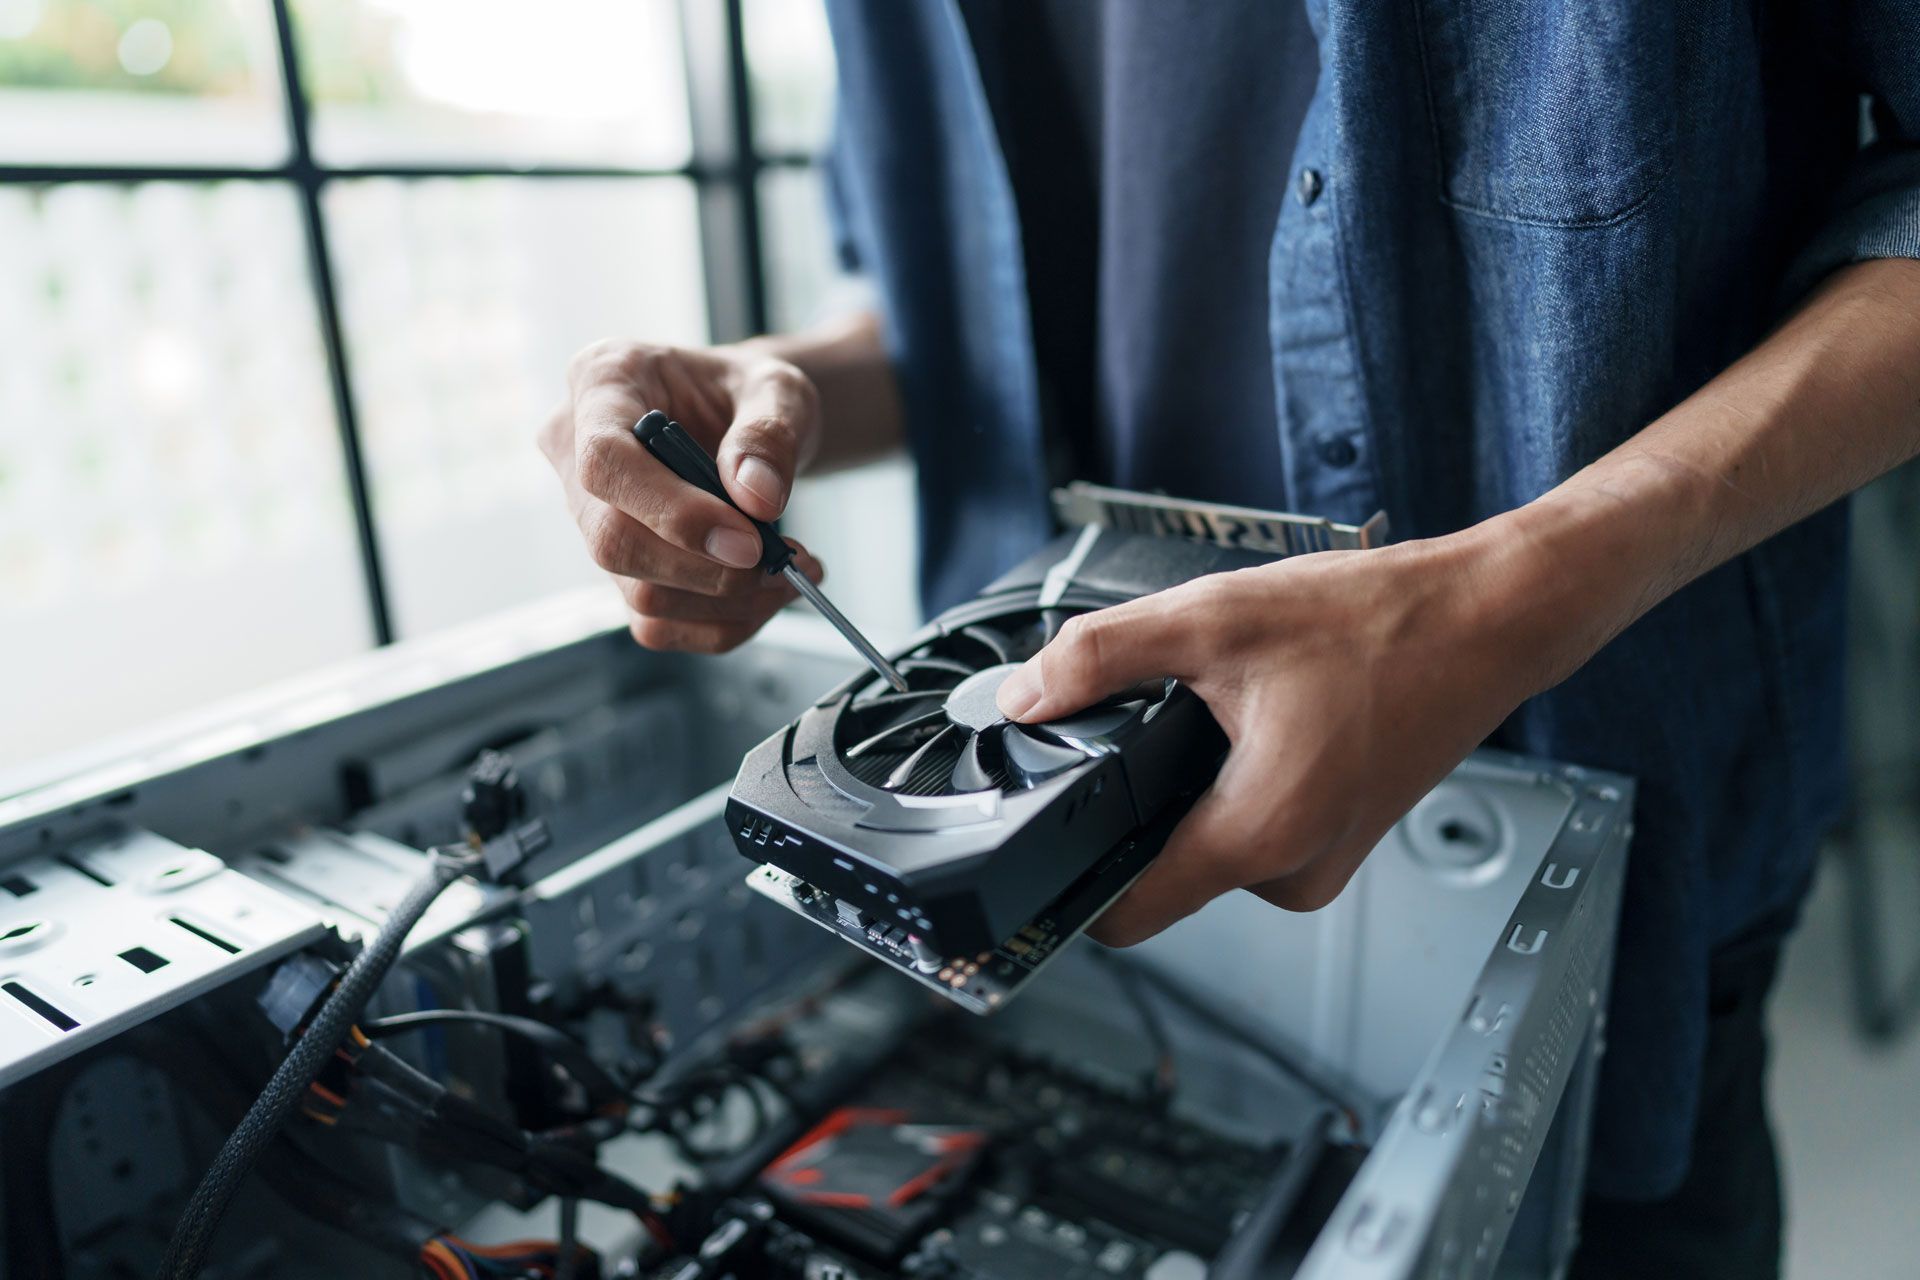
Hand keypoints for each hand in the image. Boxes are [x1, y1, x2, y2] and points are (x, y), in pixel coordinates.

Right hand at [538, 338, 824, 652]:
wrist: (746, 421)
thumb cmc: (748, 394)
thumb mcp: (777, 389)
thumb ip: (769, 435)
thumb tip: (757, 498)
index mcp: (601, 382)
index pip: (604, 461)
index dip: (673, 511)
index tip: (748, 539)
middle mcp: (575, 451)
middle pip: (613, 540)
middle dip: (706, 569)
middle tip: (781, 562)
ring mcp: (589, 517)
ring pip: (637, 592)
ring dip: (726, 601)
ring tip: (790, 571)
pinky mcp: (618, 568)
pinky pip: (656, 623)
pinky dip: (721, 625)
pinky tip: (766, 595)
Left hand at [994, 534, 1550, 944]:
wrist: (1489, 617)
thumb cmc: (1383, 624)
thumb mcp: (1214, 618)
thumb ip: (1101, 657)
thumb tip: (1025, 693)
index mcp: (1260, 835)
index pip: (1128, 915)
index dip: (1072, 885)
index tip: (1044, 850)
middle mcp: (1295, 871)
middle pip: (1164, 871)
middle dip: (1144, 803)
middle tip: (1164, 720)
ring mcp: (1323, 861)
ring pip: (1211, 844)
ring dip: (1196, 786)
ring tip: (1231, 706)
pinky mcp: (1339, 840)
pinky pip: (1255, 828)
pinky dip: (1240, 780)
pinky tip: (1266, 716)